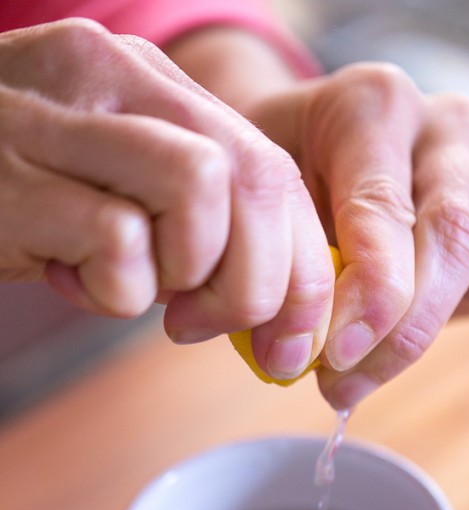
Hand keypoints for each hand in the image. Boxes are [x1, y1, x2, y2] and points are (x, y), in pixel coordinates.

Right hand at [0, 19, 335, 377]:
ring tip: (137, 289)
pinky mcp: (10, 181)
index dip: (304, 265)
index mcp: (147, 80)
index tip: (293, 337)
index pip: (271, 165)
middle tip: (209, 323)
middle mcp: (110, 76)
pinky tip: (73, 281)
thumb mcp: (114, 187)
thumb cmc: (15, 192)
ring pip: (198, 188)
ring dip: (189, 273)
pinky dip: (116, 290)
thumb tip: (281, 311)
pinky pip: (117, 239)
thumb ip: (193, 222)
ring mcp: (56, 120)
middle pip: (254, 176)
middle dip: (263, 282)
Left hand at [244, 63, 468, 407]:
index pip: (384, 212)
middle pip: (460, 234)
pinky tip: (454, 317)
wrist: (311, 166)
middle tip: (345, 383)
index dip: (365, 300)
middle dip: (407, 328)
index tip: (330, 361)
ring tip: (393, 349)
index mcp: (370, 108)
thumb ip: (290, 269)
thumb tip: (294, 359)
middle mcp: (443, 123)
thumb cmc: (287, 200)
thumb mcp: (269, 220)